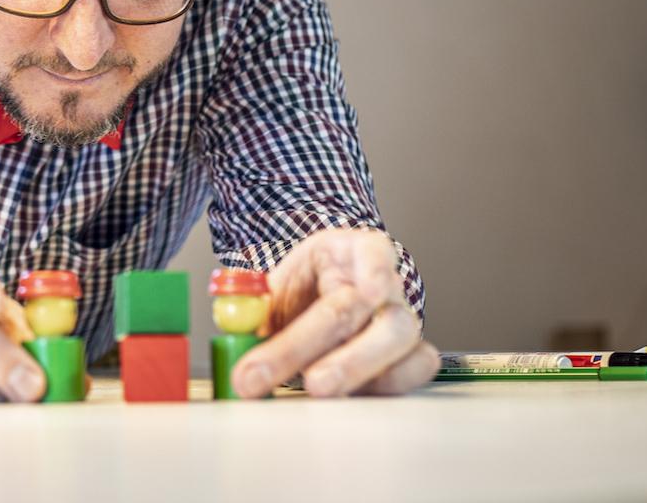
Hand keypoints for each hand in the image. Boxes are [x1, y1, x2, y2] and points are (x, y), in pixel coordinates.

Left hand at [232, 228, 438, 397]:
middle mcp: (383, 283)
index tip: (369, 291)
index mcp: (350, 252)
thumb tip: (231, 322)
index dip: (373, 269)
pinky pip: (415, 369)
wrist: (316, 305)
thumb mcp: (273, 289)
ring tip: (316, 389)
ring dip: (355, 368)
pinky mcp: (410, 355)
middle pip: (361, 308)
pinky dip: (386, 384)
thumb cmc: (301, 294)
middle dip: (325, 342)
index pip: (372, 250)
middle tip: (308, 379)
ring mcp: (400, 318)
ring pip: (395, 340)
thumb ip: (251, 304)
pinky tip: (351, 396)